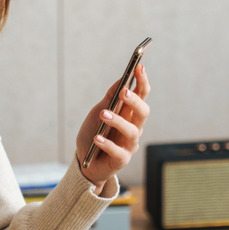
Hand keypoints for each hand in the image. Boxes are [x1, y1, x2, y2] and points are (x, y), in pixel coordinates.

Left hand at [75, 64, 150, 192]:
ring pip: (131, 131)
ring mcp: (129, 144)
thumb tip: (121, 79)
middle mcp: (134, 128)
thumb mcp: (98, 112)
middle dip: (135, 101)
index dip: (142, 82)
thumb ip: (110, 98)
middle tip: (124, 92)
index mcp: (130, 113)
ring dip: (117, 121)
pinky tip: (97, 138)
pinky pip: (117, 151)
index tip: (139, 67)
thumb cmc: (94, 134)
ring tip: (103, 114)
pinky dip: (107, 144)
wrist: (85, 162)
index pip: (142, 95)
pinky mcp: (121, 160)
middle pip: (142, 112)